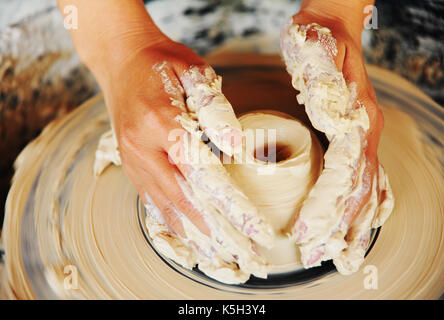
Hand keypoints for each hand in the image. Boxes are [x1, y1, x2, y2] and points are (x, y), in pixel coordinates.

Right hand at [98, 38, 272, 281]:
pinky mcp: (130, 162)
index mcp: (159, 121)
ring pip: (165, 204)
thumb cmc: (162, 62)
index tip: (253, 227)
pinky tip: (187, 234)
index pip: (201, 172)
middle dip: (217, 229)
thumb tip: (235, 146)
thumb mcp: (193, 71)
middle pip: (184, 198)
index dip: (229, 202)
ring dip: (194, 232)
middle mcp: (141, 147)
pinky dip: (171, 219)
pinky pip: (150, 198)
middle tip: (244, 253)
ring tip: (218, 254)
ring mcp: (132, 158)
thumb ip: (214, 108)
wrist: (121, 59)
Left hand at [281, 9, 393, 273]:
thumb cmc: (317, 35)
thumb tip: (333, 118)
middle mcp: (364, 130)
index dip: (327, 204)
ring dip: (352, 223)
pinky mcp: (356, 134)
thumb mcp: (315, 50)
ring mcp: (364, 133)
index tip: (307, 231)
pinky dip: (366, 204)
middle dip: (337, 226)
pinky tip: (362, 221)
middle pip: (357, 189)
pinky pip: (368, 176)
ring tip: (342, 253)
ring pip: (365, 188)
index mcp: (354, 116)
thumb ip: (325, 81)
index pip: (344, 172)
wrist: (332, 21)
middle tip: (318, 255)